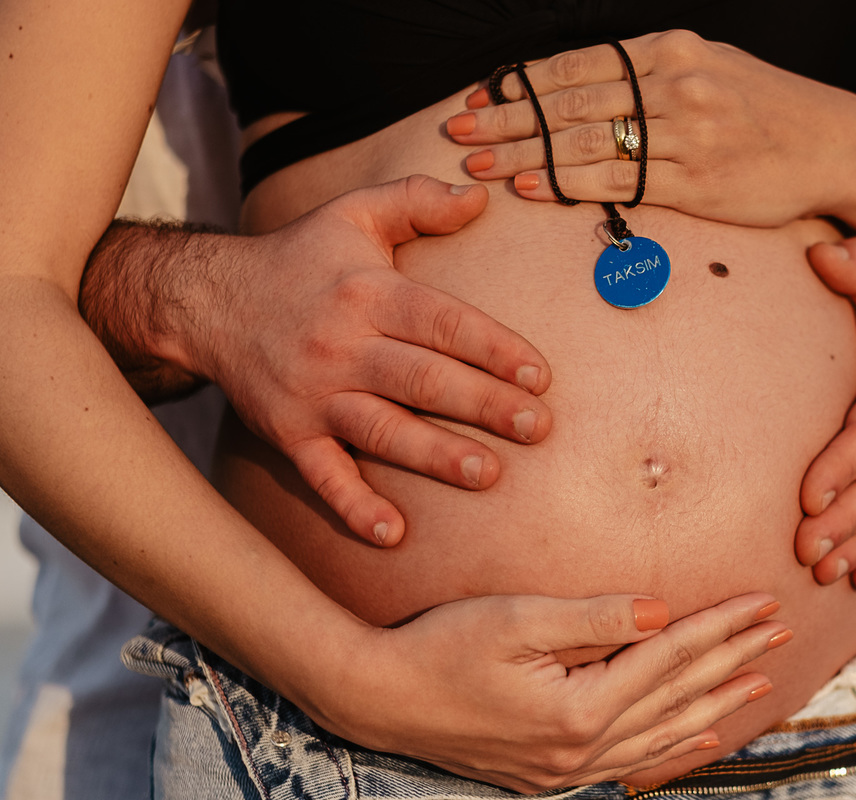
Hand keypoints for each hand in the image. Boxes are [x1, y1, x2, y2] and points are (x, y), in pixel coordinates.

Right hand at [194, 176, 552, 545]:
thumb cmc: (300, 259)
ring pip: (382, 429)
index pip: (441, 322)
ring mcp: (313, 394)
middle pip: (422, 378)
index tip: (540, 375)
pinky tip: (393, 534)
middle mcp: (341, 344)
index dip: (493, 348)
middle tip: (537, 428)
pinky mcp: (288, 433)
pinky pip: (321, 475)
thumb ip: (416, 201)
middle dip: (483, 404)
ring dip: (435, 455)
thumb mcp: (353, 215)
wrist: (208, 301)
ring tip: (488, 475)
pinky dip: (353, 506)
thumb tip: (480, 196)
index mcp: (367, 293)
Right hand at [309, 593, 787, 792]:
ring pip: (665, 735)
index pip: (671, 657)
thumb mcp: (516, 620)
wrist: (381, 699)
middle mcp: (583, 750)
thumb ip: (594, 618)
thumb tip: (660, 610)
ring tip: (762, 682)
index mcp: (580, 710)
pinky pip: (634, 761)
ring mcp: (569, 769)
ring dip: (716, 705)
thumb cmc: (441, 648)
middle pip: (679, 697)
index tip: (762, 600)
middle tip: (782, 631)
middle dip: (734, 660)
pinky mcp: (553, 773)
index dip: (721, 626)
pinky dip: (675, 747)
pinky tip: (700, 737)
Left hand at [446, 30, 855, 226]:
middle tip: (457, 134)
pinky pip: (618, 181)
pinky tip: (528, 186)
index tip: (478, 99)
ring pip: (585, 141)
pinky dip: (567, 183)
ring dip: (523, 154)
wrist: (831, 142)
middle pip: (569, 102)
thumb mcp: (706, 66)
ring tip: (477, 166)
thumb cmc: (762, 107)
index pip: (576, 65)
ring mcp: (684, 132)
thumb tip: (582, 86)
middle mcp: (672, 83)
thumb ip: (646, 74)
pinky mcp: (695, 180)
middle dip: (506, 120)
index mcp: (667, 49)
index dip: (521, 85)